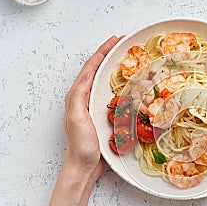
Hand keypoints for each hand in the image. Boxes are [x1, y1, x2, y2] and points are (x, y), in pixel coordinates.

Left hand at [64, 35, 122, 178]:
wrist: (84, 165)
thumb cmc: (80, 144)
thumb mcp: (76, 117)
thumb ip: (79, 96)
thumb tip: (87, 75)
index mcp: (77, 95)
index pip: (90, 67)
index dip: (102, 52)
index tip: (115, 40)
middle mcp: (85, 97)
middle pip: (98, 71)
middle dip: (109, 56)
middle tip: (123, 46)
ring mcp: (94, 106)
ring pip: (105, 82)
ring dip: (115, 69)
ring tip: (128, 60)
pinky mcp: (103, 115)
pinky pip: (113, 95)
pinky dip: (121, 86)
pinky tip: (130, 86)